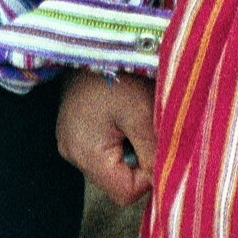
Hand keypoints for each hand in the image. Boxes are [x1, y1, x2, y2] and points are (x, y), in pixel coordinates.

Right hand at [58, 70, 158, 206]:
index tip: (160, 150)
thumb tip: (168, 181)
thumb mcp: (144, 115)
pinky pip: (102, 149)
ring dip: (130, 149)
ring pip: (111, 165)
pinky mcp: (73, 131)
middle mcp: (72, 154)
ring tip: (136, 119)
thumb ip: (155, 152)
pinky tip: (124, 115)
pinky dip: (119, 138)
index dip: (148, 179)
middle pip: (117, 182)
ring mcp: (70, 142)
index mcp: (87, 155)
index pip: (125, 194)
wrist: (94, 43)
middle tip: (149, 130)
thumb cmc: (120, 75)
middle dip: (140, 162)